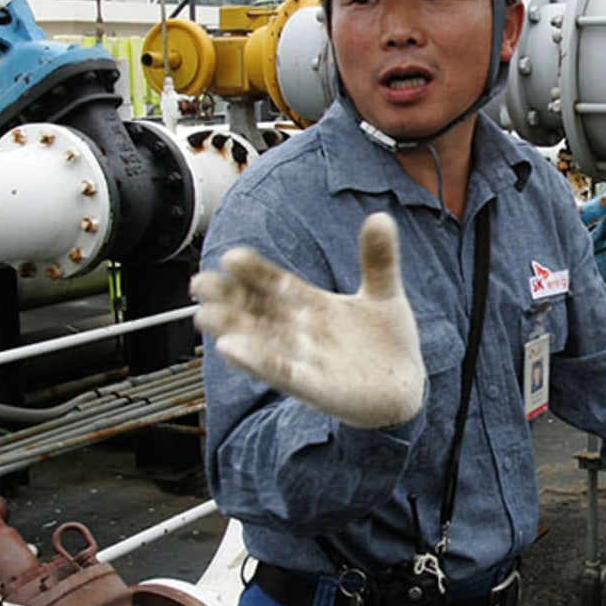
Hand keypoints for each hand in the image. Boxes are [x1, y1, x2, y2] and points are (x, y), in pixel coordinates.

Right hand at [191, 212, 423, 428]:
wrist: (405, 388)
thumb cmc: (386, 344)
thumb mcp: (383, 294)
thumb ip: (378, 259)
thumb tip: (380, 216)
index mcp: (313, 306)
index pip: (277, 285)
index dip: (255, 272)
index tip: (230, 257)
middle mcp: (302, 333)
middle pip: (258, 313)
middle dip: (229, 299)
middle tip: (199, 284)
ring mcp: (307, 361)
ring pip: (262, 343)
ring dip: (235, 331)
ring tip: (205, 317)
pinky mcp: (318, 389)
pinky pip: (286, 374)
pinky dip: (262, 363)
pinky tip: (235, 350)